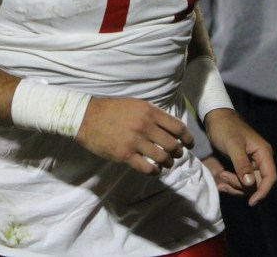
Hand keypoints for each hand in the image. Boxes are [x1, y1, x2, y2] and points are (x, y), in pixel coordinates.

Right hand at [75, 97, 193, 175]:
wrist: (86, 117)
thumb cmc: (111, 109)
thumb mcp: (135, 104)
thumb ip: (152, 114)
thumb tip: (169, 126)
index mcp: (149, 111)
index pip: (178, 127)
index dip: (188, 138)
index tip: (189, 144)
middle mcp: (145, 126)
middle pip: (173, 145)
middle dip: (178, 153)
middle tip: (176, 155)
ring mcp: (135, 141)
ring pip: (162, 157)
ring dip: (167, 163)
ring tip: (165, 163)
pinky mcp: (124, 155)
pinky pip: (147, 168)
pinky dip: (154, 171)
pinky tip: (153, 169)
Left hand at [203, 108, 275, 205]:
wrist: (216, 119)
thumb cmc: (225, 128)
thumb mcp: (232, 145)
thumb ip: (241, 164)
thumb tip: (250, 184)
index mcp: (263, 153)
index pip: (270, 177)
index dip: (263, 191)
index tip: (252, 202)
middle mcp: (261, 160)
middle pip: (258, 184)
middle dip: (241, 186)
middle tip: (223, 177)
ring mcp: (252, 163)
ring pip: (249, 185)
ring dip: (235, 186)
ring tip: (220, 178)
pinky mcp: (243, 166)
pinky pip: (242, 180)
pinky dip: (232, 184)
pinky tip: (221, 182)